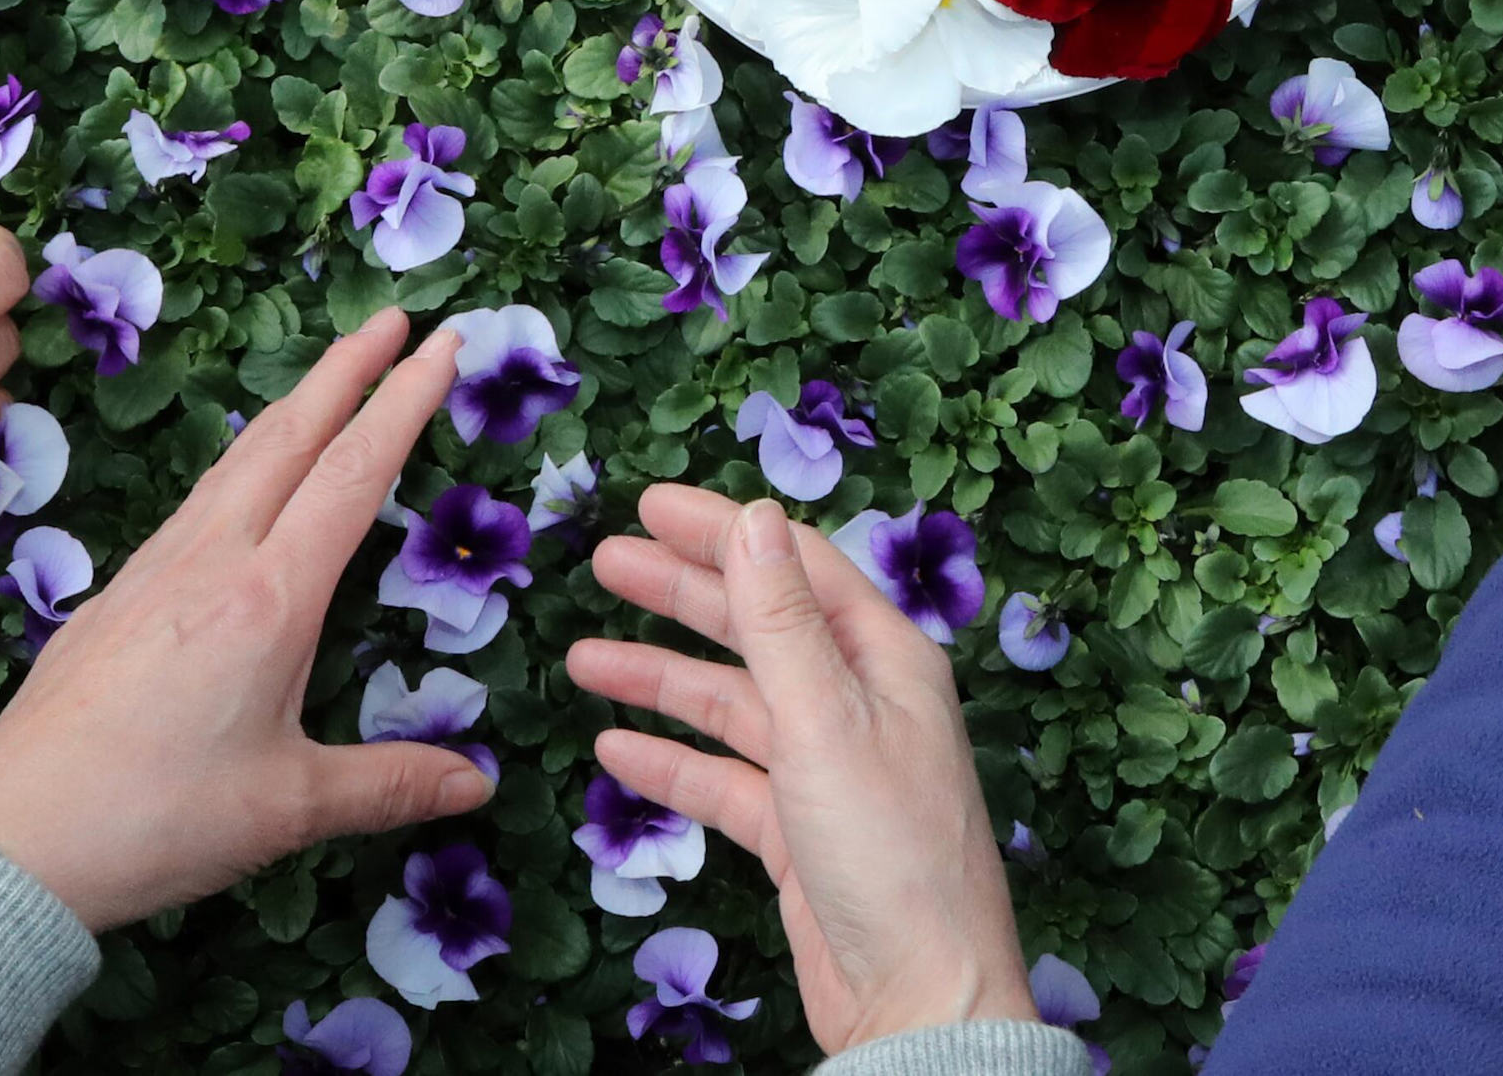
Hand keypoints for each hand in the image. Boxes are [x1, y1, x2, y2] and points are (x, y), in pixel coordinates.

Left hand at [0, 312, 487, 931]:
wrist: (9, 841)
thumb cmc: (154, 821)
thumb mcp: (288, 809)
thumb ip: (388, 785)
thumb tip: (477, 784)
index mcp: (268, 599)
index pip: (353, 474)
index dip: (404, 402)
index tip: (443, 343)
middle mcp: (211, 563)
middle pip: (290, 437)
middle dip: (347, 369)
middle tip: (395, 318)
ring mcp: (154, 572)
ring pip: (235, 461)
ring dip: (293, 407)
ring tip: (330, 377)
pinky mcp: (115, 597)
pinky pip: (194, 501)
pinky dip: (241, 460)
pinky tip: (240, 478)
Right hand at [566, 488, 1035, 1051]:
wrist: (920, 998)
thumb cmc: (892, 856)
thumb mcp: (826, 721)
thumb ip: (781, 620)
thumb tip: (754, 514)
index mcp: (885, 661)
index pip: (795, 566)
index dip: (724, 529)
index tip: (650, 504)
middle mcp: (861, 705)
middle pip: (760, 626)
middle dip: (683, 592)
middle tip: (604, 561)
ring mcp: (830, 771)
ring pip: (734, 704)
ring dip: (662, 679)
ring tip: (583, 658)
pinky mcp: (802, 834)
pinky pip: (727, 780)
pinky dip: (673, 763)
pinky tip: (617, 749)